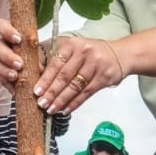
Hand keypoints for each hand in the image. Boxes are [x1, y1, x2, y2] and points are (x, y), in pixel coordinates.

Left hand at [0, 20, 128, 113]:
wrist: (120, 54)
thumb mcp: (73, 48)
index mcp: (71, 44)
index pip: (55, 63)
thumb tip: (35, 75)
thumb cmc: (90, 52)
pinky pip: (86, 93)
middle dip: (51, 92)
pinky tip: (65, 110)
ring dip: (61, 100)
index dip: (45, 79)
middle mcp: (84, 52)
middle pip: (64, 76)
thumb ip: (55, 58)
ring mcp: (95, 65)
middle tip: (41, 104)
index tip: (36, 91)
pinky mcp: (104, 77)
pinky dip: (74, 103)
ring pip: (74, 86)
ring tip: (51, 109)